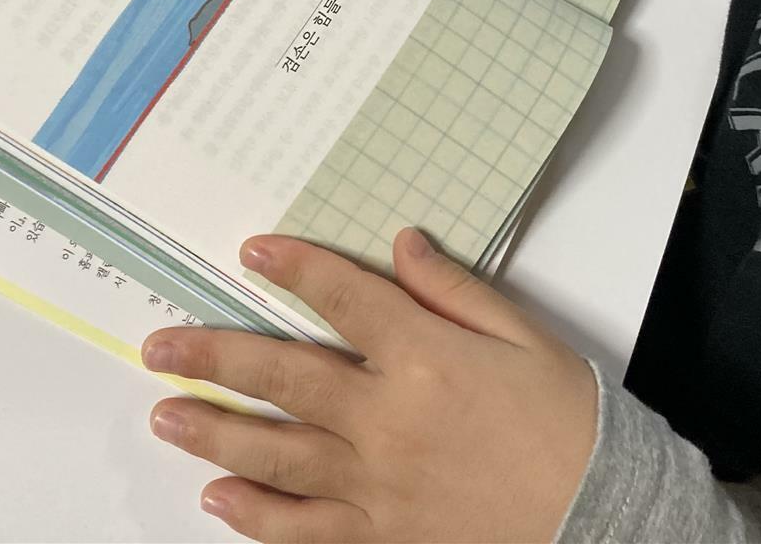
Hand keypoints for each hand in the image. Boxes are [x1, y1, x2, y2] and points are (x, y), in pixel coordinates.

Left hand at [142, 229, 597, 542]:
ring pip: (277, 455)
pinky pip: (304, 530)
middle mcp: (390, 420)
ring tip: (165, 415)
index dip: (296, 270)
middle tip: (159, 347)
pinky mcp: (382, 536)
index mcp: (427, 358)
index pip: (344, 300)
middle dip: (215, 358)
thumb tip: (403, 245)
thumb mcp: (524, 338)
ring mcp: (379, 485)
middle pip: (284, 377)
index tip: (253, 251)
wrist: (601, 513)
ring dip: (214, 434)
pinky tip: (218, 500)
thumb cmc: (568, 422)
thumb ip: (454, 291)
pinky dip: (256, 517)